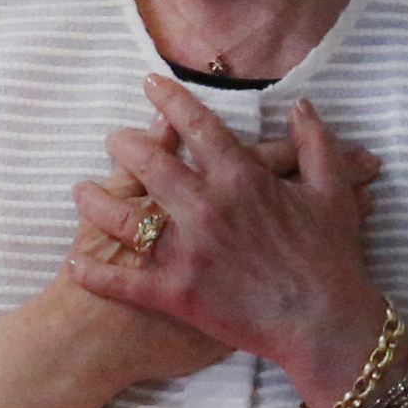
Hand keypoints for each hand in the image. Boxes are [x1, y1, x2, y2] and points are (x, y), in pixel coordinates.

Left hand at [68, 75, 386, 404]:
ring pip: (125, 218)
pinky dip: (96, 273)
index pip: (195, 126)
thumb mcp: (333, 190)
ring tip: (81, 191)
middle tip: (113, 138)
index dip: (169, 100)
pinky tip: (75, 262)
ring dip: (97, 201)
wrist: (325, 324)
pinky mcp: (177, 293)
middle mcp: (206, 207)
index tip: (149, 83)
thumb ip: (316, 142)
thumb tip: (301, 105)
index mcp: (241, 178)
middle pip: (149, 163)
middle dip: (124, 144)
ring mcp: (187, 251)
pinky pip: (126, 281)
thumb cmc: (330, 257)